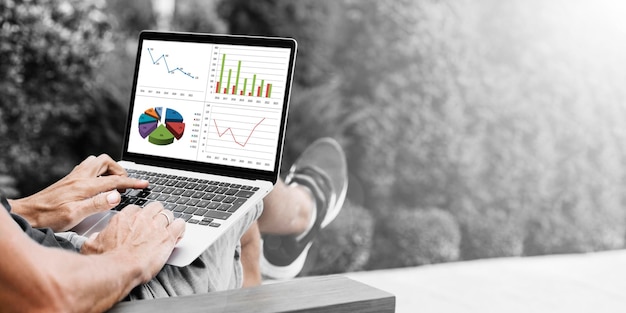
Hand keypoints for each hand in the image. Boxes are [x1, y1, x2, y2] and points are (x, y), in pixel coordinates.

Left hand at [9, 154, 148, 230]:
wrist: (28, 214)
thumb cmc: (49, 218)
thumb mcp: (75, 215)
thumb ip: (97, 204)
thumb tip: (116, 196)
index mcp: (84, 186)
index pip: (114, 181)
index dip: (132, 183)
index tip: (144, 184)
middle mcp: (79, 178)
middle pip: (106, 162)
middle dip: (120, 170)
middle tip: (125, 183)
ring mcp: (74, 177)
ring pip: (96, 162)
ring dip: (109, 168)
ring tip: (114, 182)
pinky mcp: (69, 180)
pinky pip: (88, 167)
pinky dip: (98, 171)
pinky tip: (98, 183)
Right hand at [80, 202, 184, 281]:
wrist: (119, 270)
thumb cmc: (107, 261)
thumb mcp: (91, 246)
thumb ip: (95, 238)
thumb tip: (94, 238)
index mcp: (123, 218)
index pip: (136, 209)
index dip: (140, 217)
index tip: (141, 223)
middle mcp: (141, 218)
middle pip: (155, 207)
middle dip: (156, 215)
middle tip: (156, 225)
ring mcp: (155, 226)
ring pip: (168, 214)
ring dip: (169, 222)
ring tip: (168, 230)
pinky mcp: (168, 236)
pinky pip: (180, 224)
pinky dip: (181, 228)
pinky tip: (178, 234)